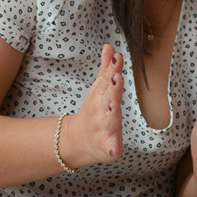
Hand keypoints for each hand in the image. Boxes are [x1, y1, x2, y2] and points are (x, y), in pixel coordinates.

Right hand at [68, 43, 124, 165]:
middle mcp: (101, 111)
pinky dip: (112, 149)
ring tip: (114, 106)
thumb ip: (106, 69)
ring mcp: (103, 129)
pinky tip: (115, 150)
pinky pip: (110, 149)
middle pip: (108, 98)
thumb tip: (109, 46)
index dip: (113, 69)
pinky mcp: (107, 147)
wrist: (78, 141)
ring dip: (111, 113)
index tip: (117, 58)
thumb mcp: (99, 89)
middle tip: (117, 78)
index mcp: (101, 97)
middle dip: (113, 89)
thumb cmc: (95, 112)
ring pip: (109, 120)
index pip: (108, 80)